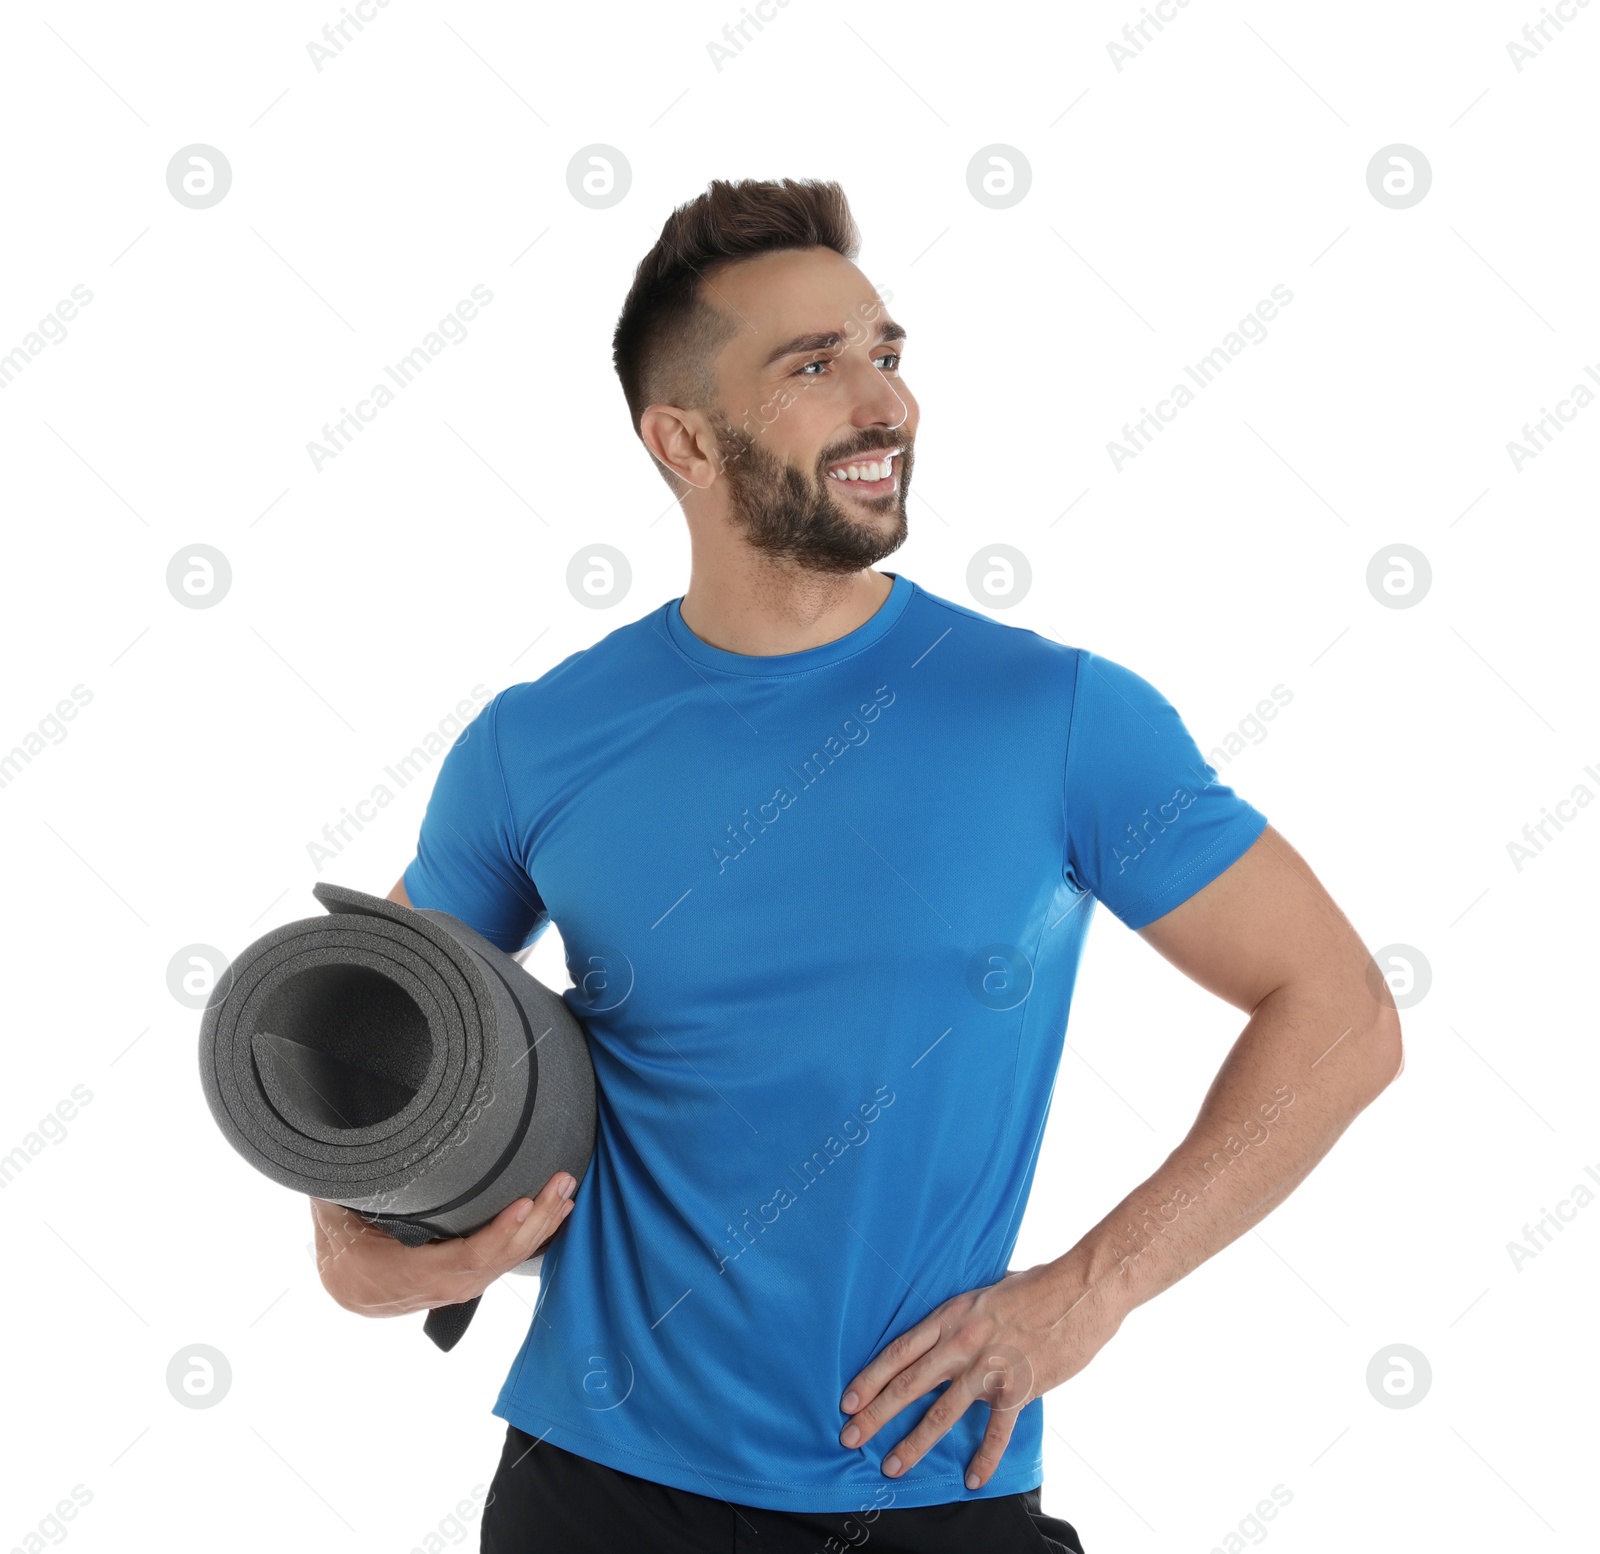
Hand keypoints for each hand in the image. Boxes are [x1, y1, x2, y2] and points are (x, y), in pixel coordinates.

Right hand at [310, 1170, 576, 1318]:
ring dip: (540, 1228)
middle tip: (561, 1185)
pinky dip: (530, 1238)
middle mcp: (440, 1287)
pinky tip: (553, 1216)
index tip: (525, 1204)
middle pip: (497, 1260)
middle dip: (535, 1223)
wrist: (345, 1285)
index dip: (498, 1234)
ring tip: (566, 1194)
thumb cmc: (342, 1245)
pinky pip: (503, 1261)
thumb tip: (355, 1158)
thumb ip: (348, 1193)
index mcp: (408, 1274)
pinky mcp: (467, 1279)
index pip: (465, 1259)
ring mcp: (456, 1287)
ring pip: (505, 1262)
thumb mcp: (338, 1220)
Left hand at [837, 1263, 1123, 1489]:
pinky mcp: (1019, 1389)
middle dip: (876, 1413)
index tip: (848, 1401)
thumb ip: (964, 1319)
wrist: (1080, 1290)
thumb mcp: (986, 1294)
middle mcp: (963, 1343)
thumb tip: (948, 1337)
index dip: (871, 1378)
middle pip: (909, 1383)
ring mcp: (989, 1368)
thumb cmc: (1036, 1286)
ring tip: (892, 1465)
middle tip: (849, 1437)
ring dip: (914, 1442)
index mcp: (952, 1316)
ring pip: (942, 1412)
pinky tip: (973, 1479)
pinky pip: (996, 1431)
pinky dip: (985, 1458)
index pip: (900, 1351)